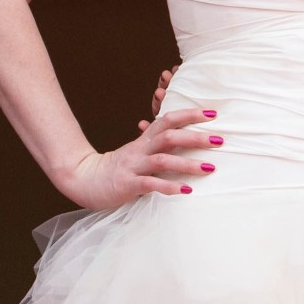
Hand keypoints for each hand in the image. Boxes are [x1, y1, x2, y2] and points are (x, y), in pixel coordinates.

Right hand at [57, 106, 221, 209]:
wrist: (82, 180)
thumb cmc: (118, 167)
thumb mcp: (139, 151)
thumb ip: (158, 142)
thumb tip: (182, 132)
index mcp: (145, 140)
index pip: (168, 120)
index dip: (189, 114)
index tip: (213, 113)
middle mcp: (140, 150)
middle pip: (169, 137)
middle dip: (196, 137)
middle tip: (221, 140)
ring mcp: (133, 166)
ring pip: (162, 160)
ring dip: (188, 164)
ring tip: (211, 168)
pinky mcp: (127, 184)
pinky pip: (150, 183)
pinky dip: (169, 186)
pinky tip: (187, 190)